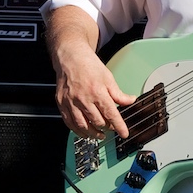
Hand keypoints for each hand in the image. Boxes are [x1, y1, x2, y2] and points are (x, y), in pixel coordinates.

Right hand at [45, 6, 136, 138]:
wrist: (70, 58)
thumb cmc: (88, 65)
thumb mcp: (108, 77)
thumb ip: (118, 93)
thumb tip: (130, 101)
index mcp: (97, 92)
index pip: (111, 114)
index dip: (119, 126)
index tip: (124, 133)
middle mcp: (83, 99)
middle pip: (98, 121)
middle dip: (107, 128)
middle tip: (111, 128)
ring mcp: (71, 102)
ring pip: (83, 126)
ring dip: (93, 133)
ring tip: (99, 135)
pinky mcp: (62, 104)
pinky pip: (69, 122)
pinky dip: (77, 130)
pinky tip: (84, 131)